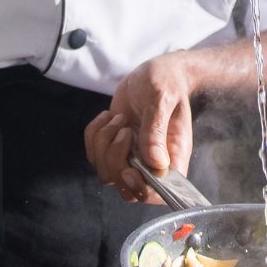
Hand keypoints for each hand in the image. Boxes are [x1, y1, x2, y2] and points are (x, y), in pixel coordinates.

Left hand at [84, 53, 195, 202]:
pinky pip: (93, 154)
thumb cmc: (166, 83)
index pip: (158, 193)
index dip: (140, 189)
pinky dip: (94, 134)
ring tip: (119, 119)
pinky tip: (109, 116)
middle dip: (115, 160)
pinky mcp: (114, 147)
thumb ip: (157, 130)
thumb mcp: (162, 99)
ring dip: (103, 143)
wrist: (155, 72)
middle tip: (124, 130)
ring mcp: (131, 157)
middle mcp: (152, 164)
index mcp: (172, 158)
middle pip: (126, 188)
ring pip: (106, 172)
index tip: (129, 168)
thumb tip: (155, 162)